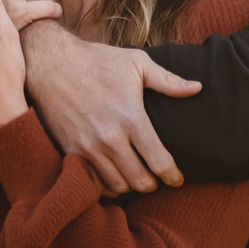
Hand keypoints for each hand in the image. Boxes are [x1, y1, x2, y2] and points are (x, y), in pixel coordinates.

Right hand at [20, 20, 201, 194]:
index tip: (177, 179)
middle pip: (140, 181)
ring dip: (130, 186)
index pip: (159, 161)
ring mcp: (88, 147)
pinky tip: (112, 176)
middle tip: (156, 179)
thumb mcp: (136, 63)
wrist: (51, 62)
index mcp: (131, 117)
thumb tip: (198, 88)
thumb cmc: (97, 61)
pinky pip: (92, 183)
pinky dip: (105, 186)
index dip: (173, 176)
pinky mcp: (70, 151)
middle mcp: (110, 137)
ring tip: (135, 177)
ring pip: (117, 187)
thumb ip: (168, 80)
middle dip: (153, 184)